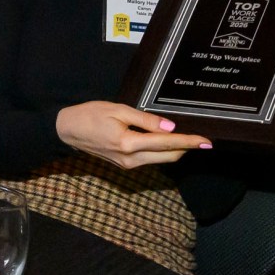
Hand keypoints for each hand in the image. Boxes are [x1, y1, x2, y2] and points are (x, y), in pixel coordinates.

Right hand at [54, 100, 210, 168]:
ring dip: (176, 150)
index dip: (189, 142)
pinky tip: (168, 141)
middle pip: (169, 156)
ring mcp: (128, 165)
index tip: (206, 141)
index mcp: (129, 143)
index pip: (167, 143)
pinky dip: (163, 151)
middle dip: (187, 148)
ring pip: (161, 159)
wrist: (67, 131)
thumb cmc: (90, 115)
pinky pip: (151, 159)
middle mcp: (131, 159)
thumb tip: (170, 128)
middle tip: (203, 139)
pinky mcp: (125, 165)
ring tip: (189, 138)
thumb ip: (146, 120)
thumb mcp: (118, 110)